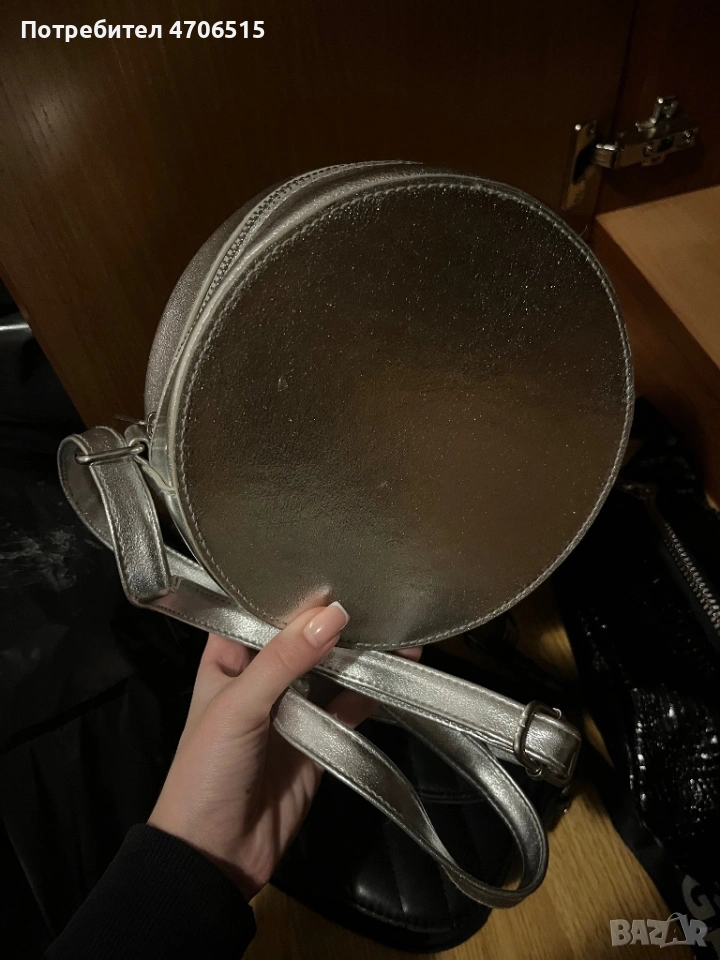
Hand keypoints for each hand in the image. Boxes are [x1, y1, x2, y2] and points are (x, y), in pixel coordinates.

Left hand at [149, 603, 418, 899]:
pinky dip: (373, 688)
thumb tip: (331, 615)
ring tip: (397, 619)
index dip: (288, 588)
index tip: (327, 559)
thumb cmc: (206, 771)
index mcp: (226, 660)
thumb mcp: (238, 706)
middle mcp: (261, 677)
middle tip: (374, 582)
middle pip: (301, 637)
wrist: (215, 856)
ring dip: (359, 650)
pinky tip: (401, 666)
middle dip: (333, 616)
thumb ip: (284, 661)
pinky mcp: (320, 737)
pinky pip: (349, 705)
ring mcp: (293, 707)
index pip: (256, 610)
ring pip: (330, 668)